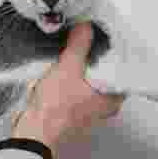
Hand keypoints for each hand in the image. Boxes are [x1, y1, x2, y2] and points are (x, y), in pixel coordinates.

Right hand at [12, 22, 126, 148]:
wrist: (33, 132)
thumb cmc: (54, 108)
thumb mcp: (68, 67)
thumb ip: (79, 45)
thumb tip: (86, 26)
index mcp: (113, 98)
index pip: (124, 69)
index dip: (117, 51)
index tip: (109, 36)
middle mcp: (105, 107)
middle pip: (108, 75)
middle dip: (99, 57)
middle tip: (93, 38)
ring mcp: (89, 111)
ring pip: (92, 83)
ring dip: (85, 68)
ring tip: (79, 49)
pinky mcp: (73, 113)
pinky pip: (79, 90)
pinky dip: (74, 79)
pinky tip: (66, 68)